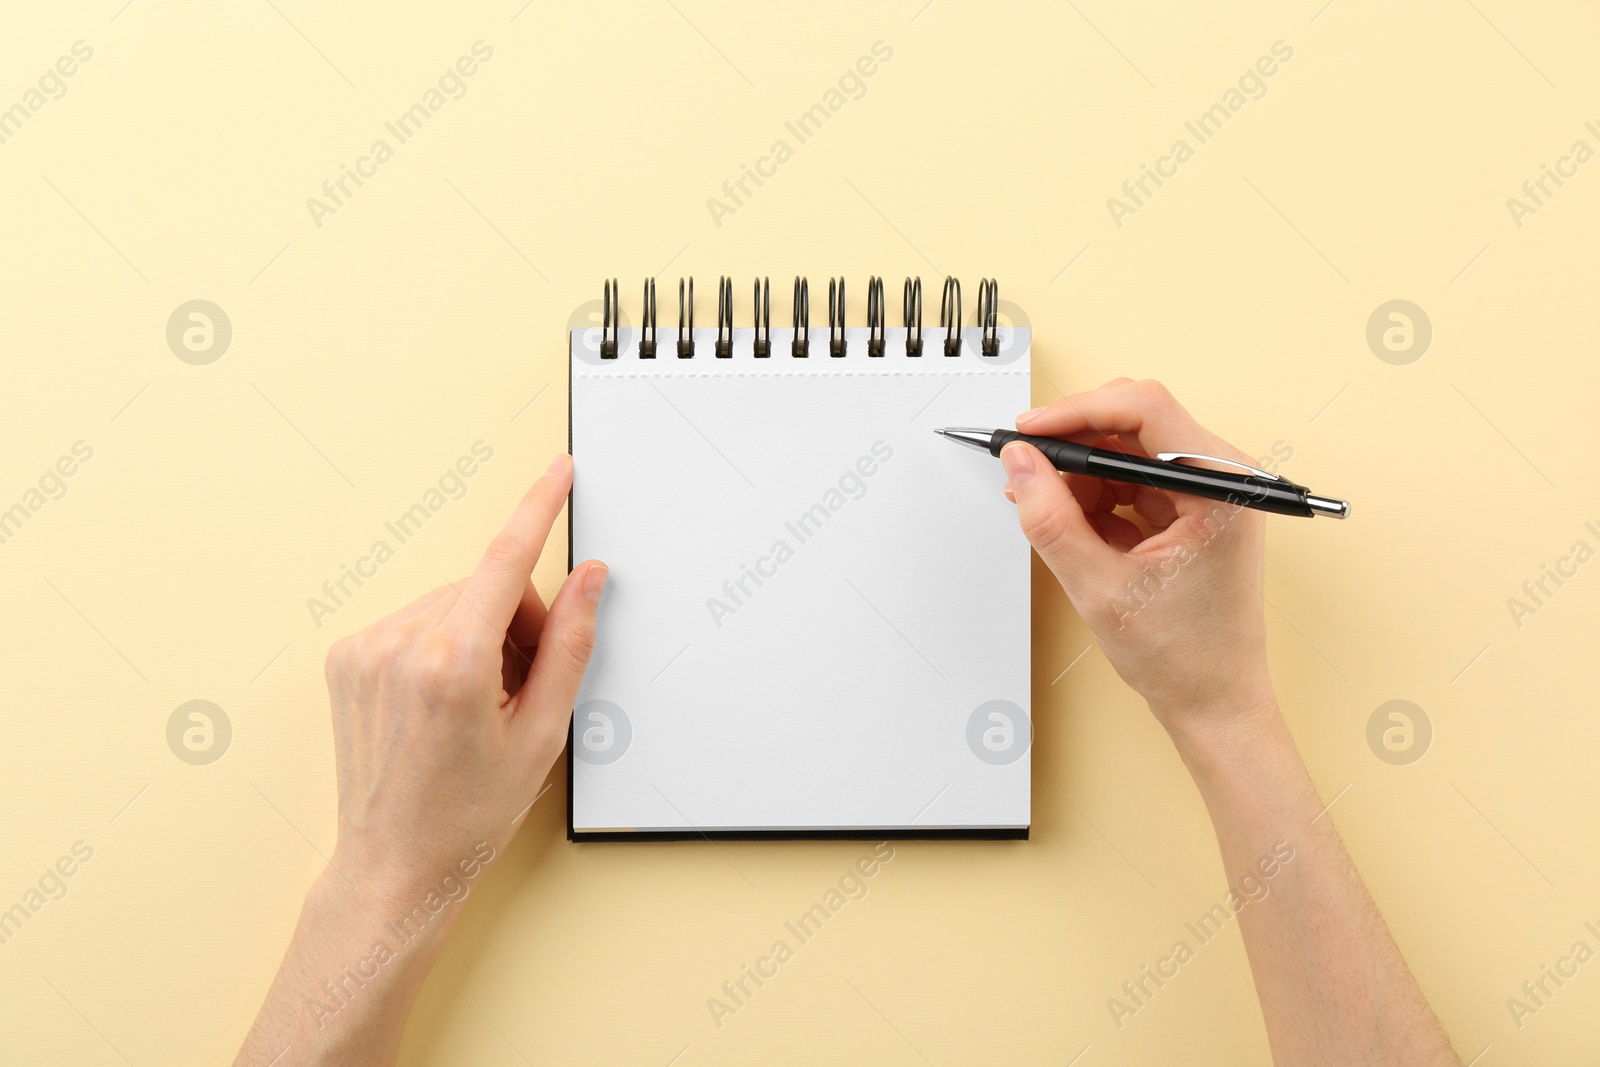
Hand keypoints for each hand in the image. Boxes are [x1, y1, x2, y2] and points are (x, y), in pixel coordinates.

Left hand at [323, 453, 605, 905]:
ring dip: (479, 633)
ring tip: (482, 703)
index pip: (506, 561)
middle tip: (526, 686)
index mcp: (453, 664)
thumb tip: (588, 579)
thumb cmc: (468, 814)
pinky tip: (444, 698)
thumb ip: (570, 644)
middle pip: (485, 587)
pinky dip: (440, 643)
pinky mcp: (346, 657)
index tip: (558, 472)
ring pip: (450, 602)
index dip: (538, 509)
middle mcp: (400, 646)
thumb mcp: (543, 732)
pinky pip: (414, 620)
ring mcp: (365, 650)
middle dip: (518, 622)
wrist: (394, 865)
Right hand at [1002, 379, 1271, 737]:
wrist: (1215, 704)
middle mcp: (1224, 480)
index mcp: (1222, 489)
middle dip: (1074, 445)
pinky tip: (1076, 529)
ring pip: (1128, 452)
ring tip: (1049, 514)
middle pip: (1136, 423)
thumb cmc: (1186, 658)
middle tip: (1027, 471)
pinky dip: (1097, 498)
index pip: (1146, 410)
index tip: (1030, 431)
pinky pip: (1133, 482)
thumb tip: (1020, 464)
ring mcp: (1209, 495)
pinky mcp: (1192, 512)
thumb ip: (1052, 520)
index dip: (1078, 411)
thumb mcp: (1099, 588)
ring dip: (1081, 476)